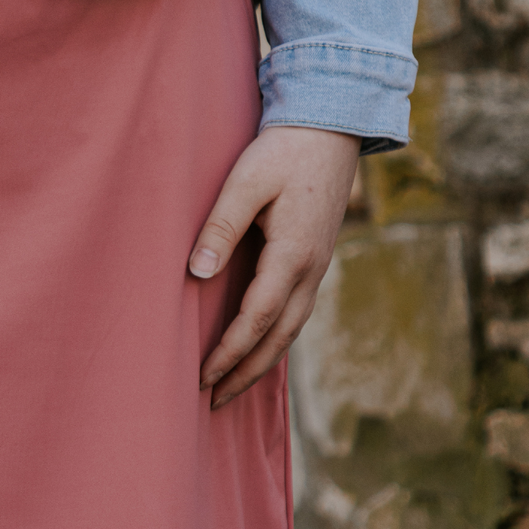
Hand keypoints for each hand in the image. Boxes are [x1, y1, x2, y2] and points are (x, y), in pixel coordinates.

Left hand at [189, 126, 359, 409]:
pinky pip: (295, 314)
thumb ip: (219, 228)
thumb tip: (196, 275)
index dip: (229, 353)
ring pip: (290, 330)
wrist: (332, 125)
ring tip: (230, 388)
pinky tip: (256, 350)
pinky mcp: (316, 261)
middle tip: (213, 402)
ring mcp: (318, 267)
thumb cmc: (283, 150)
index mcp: (293, 254)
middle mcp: (311, 270)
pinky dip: (275, 340)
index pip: (257, 319)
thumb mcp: (244, 182)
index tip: (202, 378)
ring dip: (261, 362)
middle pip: (278, 339)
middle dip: (245, 374)